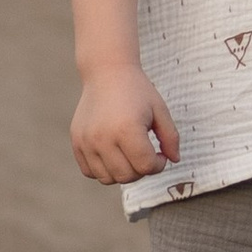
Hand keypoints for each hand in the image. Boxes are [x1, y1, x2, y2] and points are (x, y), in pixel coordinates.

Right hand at [71, 64, 179, 184]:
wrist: (107, 72)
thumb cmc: (137, 91)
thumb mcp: (160, 110)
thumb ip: (171, 137)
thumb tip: (174, 160)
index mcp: (127, 129)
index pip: (146, 166)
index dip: (158, 164)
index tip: (160, 153)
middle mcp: (103, 138)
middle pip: (127, 176)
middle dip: (141, 170)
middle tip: (145, 154)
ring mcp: (87, 141)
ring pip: (107, 178)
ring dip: (122, 172)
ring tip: (129, 155)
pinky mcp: (77, 142)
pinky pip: (90, 171)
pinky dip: (103, 170)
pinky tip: (113, 154)